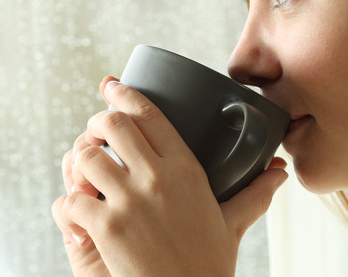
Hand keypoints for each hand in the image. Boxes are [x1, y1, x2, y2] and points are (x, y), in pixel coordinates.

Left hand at [51, 76, 287, 275]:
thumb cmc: (210, 261)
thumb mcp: (234, 221)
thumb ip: (256, 192)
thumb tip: (280, 172)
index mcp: (187, 169)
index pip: (150, 116)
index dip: (125, 95)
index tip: (113, 87)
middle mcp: (156, 178)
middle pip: (112, 125)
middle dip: (97, 122)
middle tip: (97, 130)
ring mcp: (128, 202)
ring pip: (85, 157)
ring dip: (80, 161)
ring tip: (86, 170)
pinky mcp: (104, 228)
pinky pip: (70, 199)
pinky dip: (68, 203)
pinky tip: (78, 211)